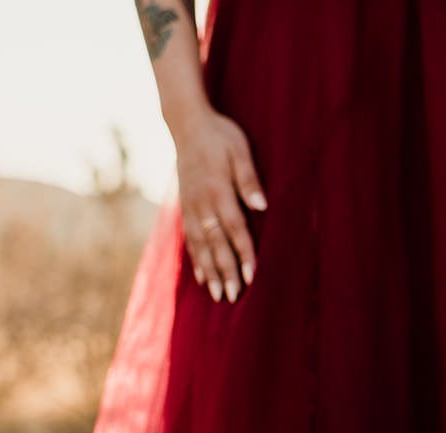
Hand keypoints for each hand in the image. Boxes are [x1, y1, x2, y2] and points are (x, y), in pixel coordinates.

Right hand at [171, 106, 266, 301]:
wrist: (187, 124)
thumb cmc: (220, 136)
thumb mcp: (240, 150)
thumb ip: (248, 179)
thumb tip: (261, 206)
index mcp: (218, 189)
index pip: (234, 227)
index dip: (244, 252)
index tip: (252, 275)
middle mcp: (201, 202)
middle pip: (215, 242)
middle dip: (225, 271)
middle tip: (234, 296)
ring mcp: (190, 206)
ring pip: (200, 245)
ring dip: (209, 272)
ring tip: (218, 295)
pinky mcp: (184, 207)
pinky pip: (189, 239)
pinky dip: (196, 260)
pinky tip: (202, 278)